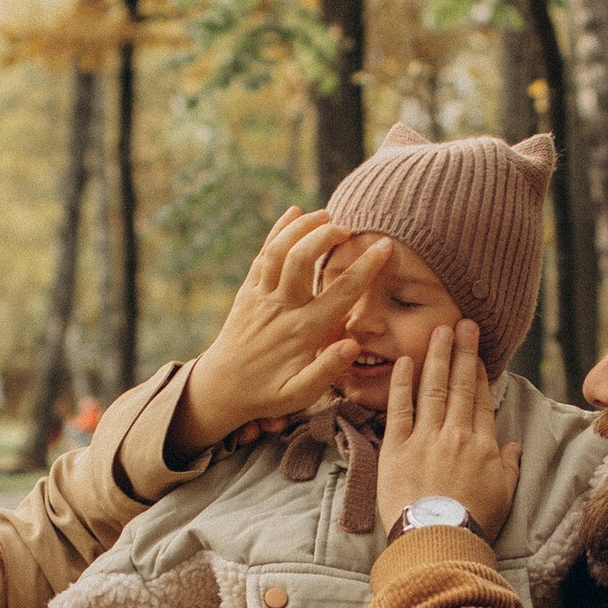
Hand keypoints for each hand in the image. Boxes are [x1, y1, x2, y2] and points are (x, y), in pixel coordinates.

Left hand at [172, 209, 395, 453]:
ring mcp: (260, 297)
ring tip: (326, 215)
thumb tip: (353, 345)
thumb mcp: (300, 395)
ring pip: (278, 251)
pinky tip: (294, 212)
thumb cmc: (267, 394)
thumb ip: (327, 370)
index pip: (341, 293)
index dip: (366, 267)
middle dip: (326, 236)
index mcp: (301, 332)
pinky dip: (276, 231)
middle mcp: (280, 309)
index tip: (385, 246)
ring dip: (302, 227)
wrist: (221, 389)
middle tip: (348, 229)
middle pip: (302, 259)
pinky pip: (262, 255)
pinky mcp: (247, 292)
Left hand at [376, 326, 520, 539]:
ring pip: (433, 389)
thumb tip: (515, 447)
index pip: (481, 400)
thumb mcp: (504, 495)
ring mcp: (426, 438)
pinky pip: (399, 409)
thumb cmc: (473, 523)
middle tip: (463, 323)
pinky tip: (406, 361)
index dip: (480, 373)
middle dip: (462, 351)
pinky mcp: (397, 448)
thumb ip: (509, 466)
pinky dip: (402, 384)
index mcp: (482, 445)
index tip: (478, 354)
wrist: (439, 540)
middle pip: (461, 385)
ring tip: (439, 330)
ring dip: (437, 356)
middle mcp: (456, 434)